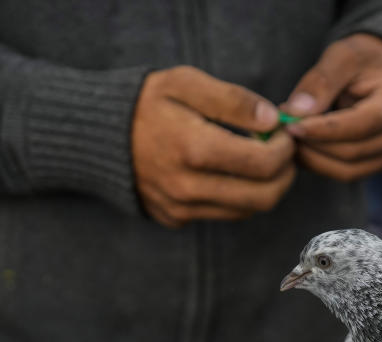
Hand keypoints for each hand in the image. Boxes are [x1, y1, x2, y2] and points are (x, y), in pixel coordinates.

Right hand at [132, 66, 296, 227]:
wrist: (96, 134)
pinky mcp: (176, 218)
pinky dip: (241, 197)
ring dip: (266, 187)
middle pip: (264, 196)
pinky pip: (225, 215)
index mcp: (193, 149)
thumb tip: (273, 119)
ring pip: (248, 210)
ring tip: (260, 158)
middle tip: (282, 150)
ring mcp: (181, 208)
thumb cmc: (146, 102)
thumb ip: (233, 100)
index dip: (285, 148)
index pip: (264, 163)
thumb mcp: (186, 83)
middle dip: (284, 173)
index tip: (283, 132)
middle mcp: (188, 187)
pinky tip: (234, 172)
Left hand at [282, 34, 381, 180]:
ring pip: (349, 169)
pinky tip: (306, 147)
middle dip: (313, 144)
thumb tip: (296, 113)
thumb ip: (320, 81)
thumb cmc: (364, 60)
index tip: (290, 126)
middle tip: (283, 129)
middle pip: (353, 151)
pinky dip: (322, 164)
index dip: (323, 130)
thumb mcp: (343, 55)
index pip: (360, 125)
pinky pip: (349, 173)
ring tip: (291, 138)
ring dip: (314, 158)